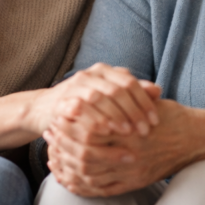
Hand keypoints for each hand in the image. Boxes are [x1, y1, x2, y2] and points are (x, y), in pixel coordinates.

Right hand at [28, 63, 161, 138]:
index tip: (155, 121)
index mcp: (104, 71)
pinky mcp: (62, 101)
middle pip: (117, 90)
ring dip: (116, 116)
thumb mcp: (110, 97)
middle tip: (145, 131)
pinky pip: (80, 109)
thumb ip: (132, 92)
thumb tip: (158, 90)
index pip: (130, 82)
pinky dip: (94, 120)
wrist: (46, 109)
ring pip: (100, 98)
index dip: (144, 102)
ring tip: (128, 133)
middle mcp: (90, 75)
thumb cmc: (86, 106)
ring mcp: (74, 86)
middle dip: (133, 112)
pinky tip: (106, 132)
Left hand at [45, 99, 204, 196]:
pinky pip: (101, 190)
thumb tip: (87, 95)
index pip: (92, 128)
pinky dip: (80, 186)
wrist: (198, 139)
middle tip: (49, 135)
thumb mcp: (146, 102)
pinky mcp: (135, 184)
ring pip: (90, 174)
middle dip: (64, 144)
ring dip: (67, 166)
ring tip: (53, 155)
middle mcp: (131, 154)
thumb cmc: (172, 117)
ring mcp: (133, 172)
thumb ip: (119, 101)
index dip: (72, 123)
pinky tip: (67, 178)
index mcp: (132, 130)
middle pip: (86, 153)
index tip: (58, 115)